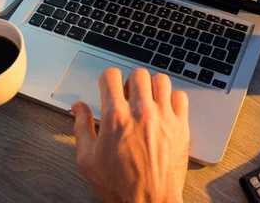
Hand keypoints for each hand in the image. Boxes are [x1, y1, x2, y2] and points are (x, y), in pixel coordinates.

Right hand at [72, 68, 189, 202]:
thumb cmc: (120, 185)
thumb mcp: (88, 160)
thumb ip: (81, 127)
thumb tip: (78, 107)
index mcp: (115, 117)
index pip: (111, 75)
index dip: (108, 79)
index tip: (109, 87)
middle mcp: (140, 112)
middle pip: (138, 73)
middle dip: (130, 81)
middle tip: (128, 96)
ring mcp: (163, 117)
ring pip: (161, 80)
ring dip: (152, 87)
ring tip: (147, 100)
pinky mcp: (181, 125)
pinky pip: (181, 96)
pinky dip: (172, 98)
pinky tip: (164, 109)